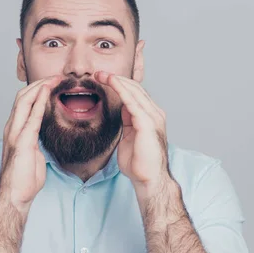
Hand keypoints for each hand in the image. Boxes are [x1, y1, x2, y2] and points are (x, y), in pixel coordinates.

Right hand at [0, 76, 61, 212]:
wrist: (14, 197)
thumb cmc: (23, 180)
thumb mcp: (33, 155)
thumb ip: (35, 144)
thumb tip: (41, 140)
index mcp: (15, 131)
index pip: (24, 103)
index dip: (37, 90)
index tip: (52, 82)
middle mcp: (12, 128)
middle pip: (23, 97)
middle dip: (39, 83)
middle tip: (56, 75)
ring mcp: (15, 134)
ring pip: (24, 101)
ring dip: (39, 88)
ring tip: (53, 78)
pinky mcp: (22, 142)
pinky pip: (31, 117)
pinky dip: (39, 103)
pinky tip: (47, 93)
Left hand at [94, 71, 169, 193]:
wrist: (148, 179)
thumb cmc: (139, 163)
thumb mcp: (130, 136)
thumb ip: (128, 122)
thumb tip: (123, 110)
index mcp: (150, 116)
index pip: (135, 94)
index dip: (119, 85)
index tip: (103, 79)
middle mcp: (154, 113)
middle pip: (135, 88)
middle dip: (116, 78)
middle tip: (98, 73)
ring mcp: (153, 117)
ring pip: (134, 91)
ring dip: (117, 80)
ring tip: (101, 74)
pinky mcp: (147, 123)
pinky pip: (132, 101)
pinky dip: (121, 89)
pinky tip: (112, 82)